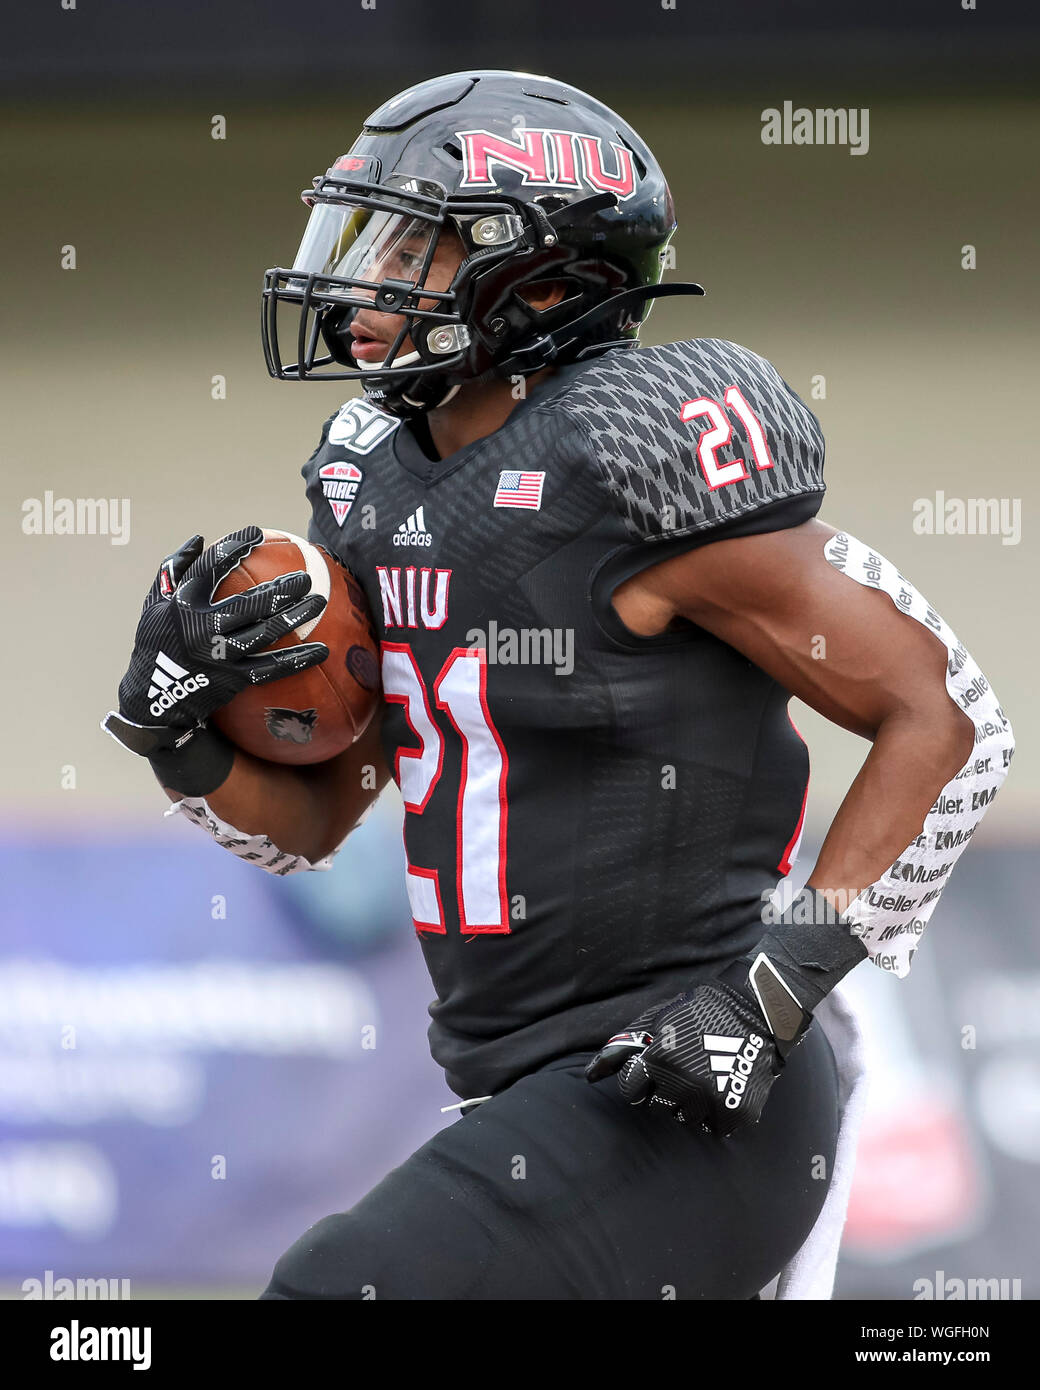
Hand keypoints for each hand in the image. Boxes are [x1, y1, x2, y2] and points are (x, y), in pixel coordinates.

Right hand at [105, 526, 328, 757]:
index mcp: (182, 606)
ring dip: (295, 616)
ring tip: (319, 601)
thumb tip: (199, 539)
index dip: (233, 546)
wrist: (154, 699)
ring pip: (265, 632)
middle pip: (248, 604)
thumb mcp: (154, 605)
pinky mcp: (233, 679)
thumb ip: (173, 570)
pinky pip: (271, 667)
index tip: (256, 532)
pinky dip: (298, 659)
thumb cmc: (156, 643)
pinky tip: (323, 651)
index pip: (209, 568)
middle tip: (305, 577)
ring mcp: (220, 656)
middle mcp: (202, 630)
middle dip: (280, 588)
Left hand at [585, 958, 810, 1136]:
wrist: (757, 1011)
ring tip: (703, 1076)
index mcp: (659, 1060)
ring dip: (688, 1102)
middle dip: (662, 1090)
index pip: (630, 1090)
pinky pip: (713, 1127)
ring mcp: (711, 1101)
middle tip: (681, 1069)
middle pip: (656, 1105)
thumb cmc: (700, 1011)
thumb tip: (590, 1075)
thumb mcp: (657, 1018)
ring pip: (683, 1119)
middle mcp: (682, 1084)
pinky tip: (721, 1086)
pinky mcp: (734, 1112)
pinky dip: (715, 1112)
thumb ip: (624, 1046)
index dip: (638, 1079)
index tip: (651, 1070)